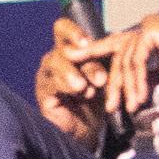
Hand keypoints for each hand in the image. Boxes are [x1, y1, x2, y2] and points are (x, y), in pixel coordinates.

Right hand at [35, 15, 107, 142]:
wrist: (88, 130)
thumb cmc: (96, 99)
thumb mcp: (104, 76)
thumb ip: (106, 58)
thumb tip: (115, 37)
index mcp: (68, 49)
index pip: (62, 28)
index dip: (73, 32)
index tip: (87, 42)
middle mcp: (55, 58)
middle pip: (63, 47)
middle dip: (86, 62)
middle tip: (100, 79)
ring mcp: (46, 75)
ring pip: (55, 62)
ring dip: (75, 74)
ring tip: (87, 89)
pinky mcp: (43, 92)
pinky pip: (51, 83)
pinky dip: (67, 86)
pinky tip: (79, 94)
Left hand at [81, 12, 158, 121]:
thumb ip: (149, 77)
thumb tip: (136, 90)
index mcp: (145, 37)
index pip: (116, 49)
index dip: (98, 58)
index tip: (81, 70)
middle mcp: (142, 29)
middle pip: (117, 58)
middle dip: (112, 84)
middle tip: (111, 108)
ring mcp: (145, 28)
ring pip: (125, 61)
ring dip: (127, 88)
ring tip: (130, 108)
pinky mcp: (149, 31)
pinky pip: (137, 60)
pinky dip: (138, 80)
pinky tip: (140, 96)